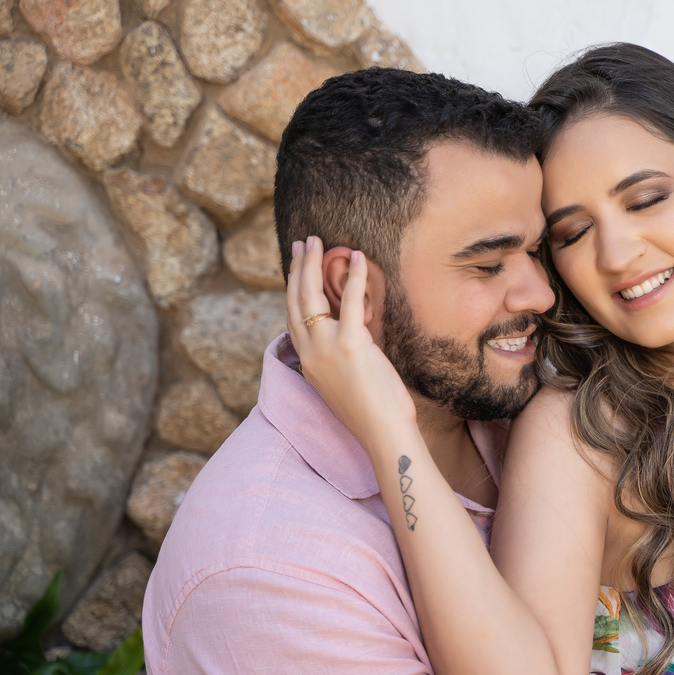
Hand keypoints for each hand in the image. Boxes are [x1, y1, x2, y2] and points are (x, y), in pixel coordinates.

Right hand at [286, 237, 416, 445]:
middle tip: (303, 242)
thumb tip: (350, 336)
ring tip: (319, 241)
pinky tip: (358, 257)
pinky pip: (349, 301)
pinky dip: (354, 276)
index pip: (291, 315)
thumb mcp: (342, 380)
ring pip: (311, 295)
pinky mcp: (349, 345)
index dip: (292, 286)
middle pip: (295, 299)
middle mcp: (309, 352)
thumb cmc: (371, 411)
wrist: (381, 433)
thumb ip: (337, 356)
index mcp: (306, 361)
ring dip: (314, 263)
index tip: (296, 264)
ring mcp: (326, 348)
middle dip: (298, 266)